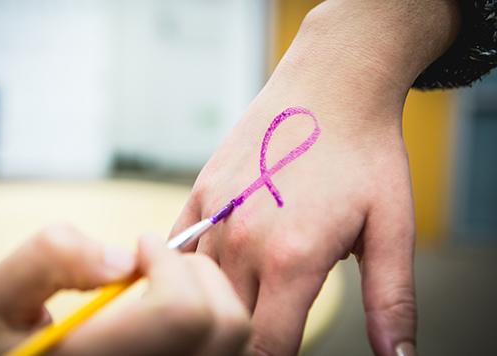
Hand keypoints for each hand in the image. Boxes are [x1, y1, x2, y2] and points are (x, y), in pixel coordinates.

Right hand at [0, 226, 249, 355]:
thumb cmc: (5, 352)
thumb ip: (47, 259)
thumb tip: (122, 260)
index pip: (182, 314)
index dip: (167, 263)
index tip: (139, 248)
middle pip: (224, 323)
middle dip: (193, 271)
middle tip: (155, 263)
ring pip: (236, 338)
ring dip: (209, 292)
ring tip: (165, 285)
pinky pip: (232, 349)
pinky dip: (215, 318)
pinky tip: (176, 313)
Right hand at [171, 1, 459, 354]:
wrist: (332, 87)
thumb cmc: (364, 155)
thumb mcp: (392, 229)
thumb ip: (390, 301)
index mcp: (292, 258)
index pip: (265, 346)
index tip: (279, 353)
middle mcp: (243, 240)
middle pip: (227, 323)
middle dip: (245, 339)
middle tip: (267, 327)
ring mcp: (214, 214)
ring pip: (198, 290)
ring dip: (217, 305)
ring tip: (240, 302)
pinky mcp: (200, 192)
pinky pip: (177, 250)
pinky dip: (186, 272)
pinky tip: (206, 273)